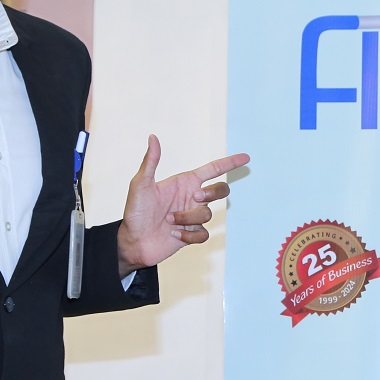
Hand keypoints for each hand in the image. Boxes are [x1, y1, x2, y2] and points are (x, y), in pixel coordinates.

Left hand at [117, 134, 248, 276]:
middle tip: (195, 197)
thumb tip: (152, 137)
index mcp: (184, 183)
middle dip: (213, 193)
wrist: (133, 241)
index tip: (246, 158)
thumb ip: (151, 161)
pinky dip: (188, 236)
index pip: (213, 169)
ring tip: (170, 221)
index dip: (230, 163)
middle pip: (221, 190)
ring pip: (207, 214)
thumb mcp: (140, 184)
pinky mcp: (192, 235)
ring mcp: (193, 217)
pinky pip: (203, 234)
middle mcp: (192, 198)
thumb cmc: (135, 212)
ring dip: (188, 218)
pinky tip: (173, 235)